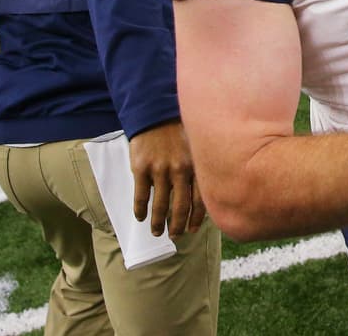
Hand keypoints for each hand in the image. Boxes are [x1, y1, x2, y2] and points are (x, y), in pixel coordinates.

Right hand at [129, 120, 205, 238]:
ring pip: (160, 204)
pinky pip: (141, 195)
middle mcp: (180, 169)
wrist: (156, 112)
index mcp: (197, 164)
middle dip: (178, 224)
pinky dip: (140, 209)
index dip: (196, 217)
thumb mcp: (197, 145)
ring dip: (158, 222)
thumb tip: (208, 190)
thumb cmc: (179, 130)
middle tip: (175, 236)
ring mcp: (160, 169)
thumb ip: (200, 166)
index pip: (201, 198)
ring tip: (157, 232)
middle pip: (180, 206)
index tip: (193, 229)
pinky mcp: (141, 168)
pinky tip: (140, 217)